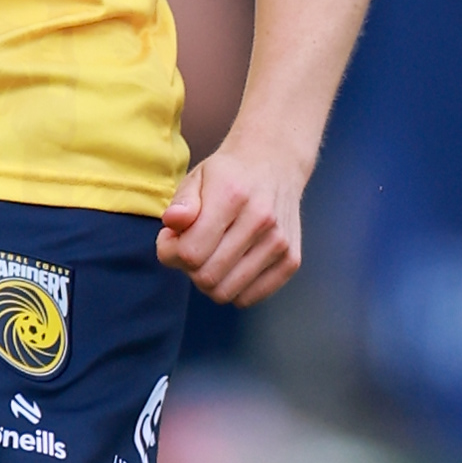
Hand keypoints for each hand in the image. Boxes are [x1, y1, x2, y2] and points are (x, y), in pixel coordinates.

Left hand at [156, 136, 303, 306]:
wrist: (275, 165)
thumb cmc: (229, 175)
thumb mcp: (197, 177)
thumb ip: (182, 202)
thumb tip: (173, 222)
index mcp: (232, 196)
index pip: (190, 253)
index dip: (170, 251)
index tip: (172, 237)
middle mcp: (261, 220)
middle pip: (206, 277)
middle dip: (187, 268)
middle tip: (191, 246)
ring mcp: (279, 243)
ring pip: (226, 292)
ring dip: (208, 280)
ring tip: (210, 255)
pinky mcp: (291, 260)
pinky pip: (249, 298)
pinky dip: (232, 289)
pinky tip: (230, 265)